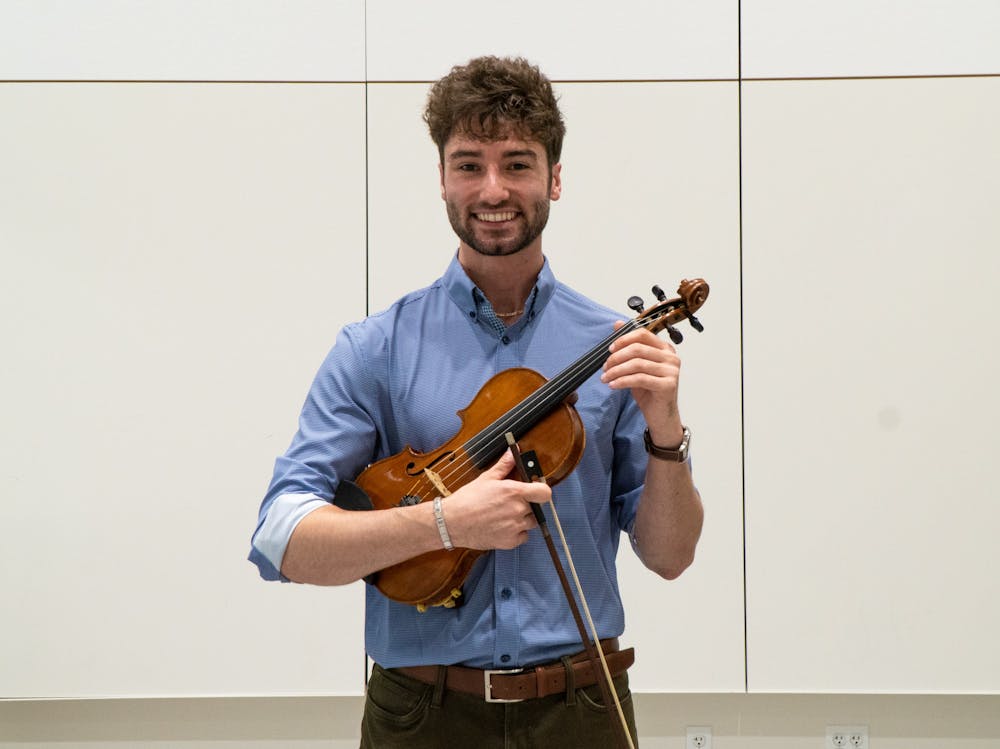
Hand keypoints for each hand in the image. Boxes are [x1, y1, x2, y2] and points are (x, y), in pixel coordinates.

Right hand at [443, 450, 551, 550]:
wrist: (452, 522)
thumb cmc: (467, 500)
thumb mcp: (486, 478)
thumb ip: (505, 465)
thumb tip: (514, 452)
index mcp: (515, 492)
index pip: (545, 492)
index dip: (542, 490)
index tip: (536, 491)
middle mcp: (518, 510)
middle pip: (537, 508)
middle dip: (527, 505)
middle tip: (511, 503)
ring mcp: (515, 527)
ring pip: (531, 523)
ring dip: (523, 519)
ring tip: (505, 515)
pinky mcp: (510, 542)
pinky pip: (523, 537)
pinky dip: (516, 533)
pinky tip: (503, 526)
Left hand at [601, 321, 683, 444]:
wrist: (660, 416)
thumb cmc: (648, 391)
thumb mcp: (636, 366)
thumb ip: (629, 346)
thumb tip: (617, 323)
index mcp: (665, 348)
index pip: (642, 334)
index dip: (623, 339)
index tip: (609, 349)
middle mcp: (671, 357)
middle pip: (637, 349)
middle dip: (616, 357)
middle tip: (604, 367)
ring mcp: (672, 371)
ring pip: (637, 364)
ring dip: (616, 371)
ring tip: (605, 378)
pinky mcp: (668, 385)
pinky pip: (640, 378)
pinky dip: (622, 381)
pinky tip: (613, 385)